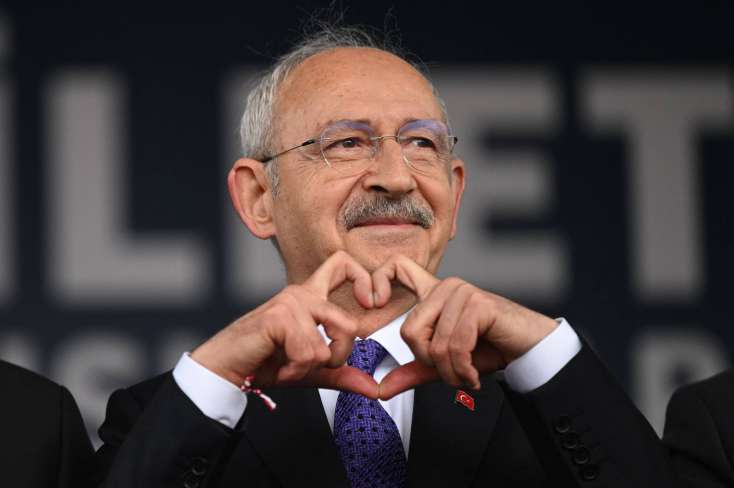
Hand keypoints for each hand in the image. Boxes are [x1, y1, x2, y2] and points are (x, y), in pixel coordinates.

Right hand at [191, 251, 378, 398]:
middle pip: (349, 324)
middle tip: (314, 364)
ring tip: (288, 365)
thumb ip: (341, 374)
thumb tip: (373, 388)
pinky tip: (279, 367)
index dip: (363, 279)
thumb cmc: (263, 362)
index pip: (342, 264)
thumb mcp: (310, 369)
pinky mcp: (279, 317)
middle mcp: (301, 294)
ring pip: (327, 346)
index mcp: (310, 297)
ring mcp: (290, 303)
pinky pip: (309, 353)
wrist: (226, 369)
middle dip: (337, 357)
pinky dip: (295, 370)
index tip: (369, 303)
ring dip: (308, 368)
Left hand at [372, 254, 557, 399]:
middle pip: (410, 330)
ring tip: (466, 375)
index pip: (397, 267)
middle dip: (430, 363)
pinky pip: (455, 345)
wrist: (529, 350)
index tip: (373, 304)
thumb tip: (381, 389)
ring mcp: (462, 292)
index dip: (377, 280)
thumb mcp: (444, 363)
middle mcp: (445, 287)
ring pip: (435, 344)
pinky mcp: (478, 304)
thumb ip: (413, 371)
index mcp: (433, 294)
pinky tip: (474, 375)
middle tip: (451, 371)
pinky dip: (463, 370)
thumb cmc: (489, 349)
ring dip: (451, 373)